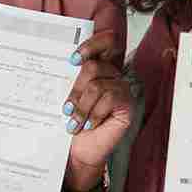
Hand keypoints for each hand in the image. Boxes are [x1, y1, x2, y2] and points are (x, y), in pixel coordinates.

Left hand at [64, 30, 134, 187]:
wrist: (80, 150)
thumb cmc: (73, 122)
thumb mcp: (68, 98)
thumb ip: (69, 80)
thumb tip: (63, 66)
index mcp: (98, 68)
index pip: (106, 42)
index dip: (92, 45)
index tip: (73, 60)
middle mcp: (112, 75)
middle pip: (93, 67)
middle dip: (75, 89)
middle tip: (66, 109)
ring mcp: (122, 89)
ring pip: (97, 85)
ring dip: (82, 106)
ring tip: (74, 122)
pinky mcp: (127, 104)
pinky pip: (109, 99)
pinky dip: (94, 114)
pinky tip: (89, 125)